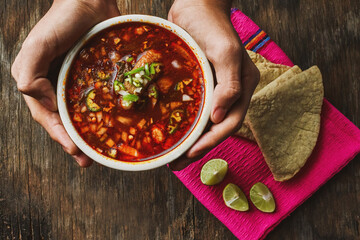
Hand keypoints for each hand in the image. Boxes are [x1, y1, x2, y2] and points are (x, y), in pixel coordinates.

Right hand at [11, 0, 119, 166]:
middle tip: (86, 161)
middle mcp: (58, 86)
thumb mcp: (39, 44)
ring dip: (88, 136)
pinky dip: (104, 116)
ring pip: (82, 115)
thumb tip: (40, 100)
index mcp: (40, 82)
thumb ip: (29, 71)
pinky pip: (100, 101)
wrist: (91, 1)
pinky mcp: (97, 78)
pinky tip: (113, 127)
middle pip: (64, 121)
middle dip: (73, 142)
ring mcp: (79, 83)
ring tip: (99, 154)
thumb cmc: (62, 19)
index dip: (58, 135)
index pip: (46, 116)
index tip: (74, 151)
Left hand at [168, 0, 259, 169]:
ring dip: (190, 140)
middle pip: (216, 127)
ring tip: (172, 155)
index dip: (212, 141)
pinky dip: (183, 123)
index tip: (191, 153)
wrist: (194, 4)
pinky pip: (193, 108)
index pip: (230, 123)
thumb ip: (229, 84)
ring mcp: (214, 88)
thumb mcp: (226, 52)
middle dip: (198, 147)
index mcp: (242, 87)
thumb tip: (219, 118)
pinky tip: (170, 132)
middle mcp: (230, 92)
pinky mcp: (200, 84)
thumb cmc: (212, 24)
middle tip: (176, 163)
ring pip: (204, 122)